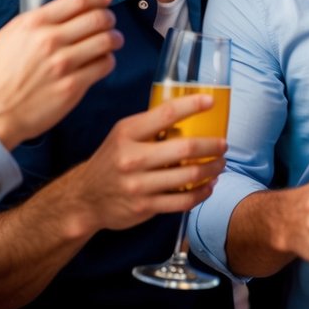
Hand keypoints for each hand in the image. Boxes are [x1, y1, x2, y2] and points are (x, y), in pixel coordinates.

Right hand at [0, 0, 120, 148]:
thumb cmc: (1, 73)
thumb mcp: (10, 35)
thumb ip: (37, 20)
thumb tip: (66, 10)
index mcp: (34, 24)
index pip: (78, 0)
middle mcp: (50, 41)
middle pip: (97, 18)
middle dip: (109, 18)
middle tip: (109, 22)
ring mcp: (63, 64)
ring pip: (106, 41)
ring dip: (115, 38)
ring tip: (113, 40)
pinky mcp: (72, 86)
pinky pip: (104, 65)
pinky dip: (108, 60)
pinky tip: (103, 60)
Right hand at [58, 94, 229, 236]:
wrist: (85, 198)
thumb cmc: (112, 160)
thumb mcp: (123, 135)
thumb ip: (150, 126)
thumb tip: (188, 112)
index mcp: (128, 133)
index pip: (166, 114)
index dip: (191, 105)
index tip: (210, 101)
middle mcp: (132, 158)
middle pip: (185, 147)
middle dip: (212, 145)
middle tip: (223, 144)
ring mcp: (139, 185)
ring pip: (189, 175)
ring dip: (212, 169)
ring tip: (220, 164)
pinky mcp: (145, 206)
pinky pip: (183, 200)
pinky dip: (202, 192)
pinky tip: (209, 186)